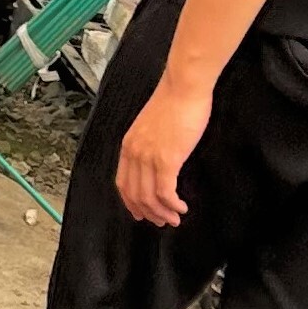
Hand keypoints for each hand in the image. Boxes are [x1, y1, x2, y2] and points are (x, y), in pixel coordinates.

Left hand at [115, 74, 209, 228]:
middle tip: (162, 222)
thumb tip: (161, 161)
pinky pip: (165, 192)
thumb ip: (151, 144)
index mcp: (129, 145)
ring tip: (175, 218)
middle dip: (149, 213)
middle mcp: (134, 153)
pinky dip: (173, 205)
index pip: (123, 183)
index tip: (142, 213)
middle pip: (135, 195)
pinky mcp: (166, 159)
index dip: (131, 203)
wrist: (184, 86)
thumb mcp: (154, 126)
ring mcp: (148, 157)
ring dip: (162, 213)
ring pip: (149, 198)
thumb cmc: (176, 101)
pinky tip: (181, 208)